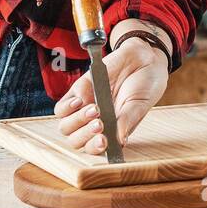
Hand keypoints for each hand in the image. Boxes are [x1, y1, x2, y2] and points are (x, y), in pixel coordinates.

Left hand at [53, 36, 169, 152]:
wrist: (141, 58)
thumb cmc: (145, 85)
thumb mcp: (139, 104)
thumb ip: (128, 120)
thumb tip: (121, 140)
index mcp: (112, 132)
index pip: (96, 148)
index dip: (95, 148)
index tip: (104, 140)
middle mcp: (96, 123)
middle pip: (77, 141)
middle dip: (86, 135)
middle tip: (100, 124)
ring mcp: (84, 109)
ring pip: (66, 127)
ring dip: (78, 121)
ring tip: (96, 108)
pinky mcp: (77, 92)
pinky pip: (61, 109)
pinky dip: (67, 107)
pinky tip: (81, 100)